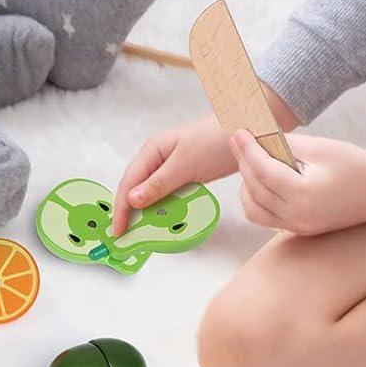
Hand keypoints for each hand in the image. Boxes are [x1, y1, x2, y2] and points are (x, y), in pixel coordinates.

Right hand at [112, 117, 237, 235]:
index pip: (129, 182)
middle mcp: (158, 157)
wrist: (246, 131)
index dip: (121, 208)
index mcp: (152, 150)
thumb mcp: (184, 164)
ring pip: (152, 192)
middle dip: (130, 211)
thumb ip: (158, 184)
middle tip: (126, 235)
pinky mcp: (185, 173)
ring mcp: (171, 165)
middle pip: (137, 187)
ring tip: (142, 232)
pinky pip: (168, 193)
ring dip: (147, 211)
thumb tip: (132, 200)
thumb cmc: (214, 141)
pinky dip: (164, 207)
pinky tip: (165, 219)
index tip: (118, 230)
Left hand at [229, 129, 365, 234]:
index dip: (247, 149)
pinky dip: (257, 197)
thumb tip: (254, 135)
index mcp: (303, 196)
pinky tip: (260, 176)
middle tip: (238, 139)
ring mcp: (299, 227)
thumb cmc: (354, 165)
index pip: (262, 171)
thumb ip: (284, 144)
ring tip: (249, 157)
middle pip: (255, 188)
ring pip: (254, 208)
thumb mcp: (319, 148)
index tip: (237, 131)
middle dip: (243, 162)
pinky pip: (266, 217)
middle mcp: (298, 217)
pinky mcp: (301, 229)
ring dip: (246, 182)